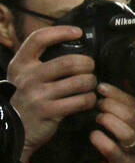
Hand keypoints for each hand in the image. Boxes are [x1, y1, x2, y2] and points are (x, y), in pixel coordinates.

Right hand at [7, 24, 97, 161]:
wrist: (13, 130)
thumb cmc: (24, 100)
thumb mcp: (22, 77)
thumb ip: (38, 63)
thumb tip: (69, 47)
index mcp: (20, 64)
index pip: (38, 39)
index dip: (60, 32)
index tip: (77, 32)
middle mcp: (28, 77)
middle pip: (69, 62)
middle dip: (88, 64)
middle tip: (90, 69)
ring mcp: (38, 95)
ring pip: (80, 81)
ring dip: (92, 83)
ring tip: (91, 85)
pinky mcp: (49, 111)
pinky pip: (81, 101)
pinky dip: (90, 99)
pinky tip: (88, 100)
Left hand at [91, 81, 134, 162]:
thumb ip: (132, 113)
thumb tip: (114, 90)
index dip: (118, 93)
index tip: (101, 88)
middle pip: (130, 114)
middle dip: (110, 105)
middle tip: (98, 105)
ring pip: (125, 131)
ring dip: (107, 120)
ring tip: (98, 120)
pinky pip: (113, 150)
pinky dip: (100, 140)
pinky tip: (95, 136)